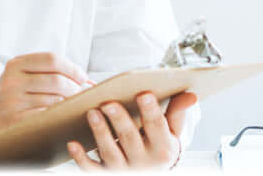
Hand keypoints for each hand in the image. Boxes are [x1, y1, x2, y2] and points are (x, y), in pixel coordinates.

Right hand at [0, 52, 94, 141]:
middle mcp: (11, 80)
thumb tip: (89, 82)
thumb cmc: (14, 99)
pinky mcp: (15, 120)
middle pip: (56, 80)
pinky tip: (62, 118)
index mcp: (15, 64)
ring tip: (74, 107)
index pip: (51, 59)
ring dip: (70, 105)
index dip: (72, 68)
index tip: (83, 78)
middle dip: (76, 89)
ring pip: (55, 100)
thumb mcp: (23, 78)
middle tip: (83, 97)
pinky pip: (48, 115)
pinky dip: (60, 116)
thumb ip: (50, 73)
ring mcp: (12, 101)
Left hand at [67, 91, 197, 170]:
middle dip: (120, 121)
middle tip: (108, 103)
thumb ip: (176, 113)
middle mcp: (144, 162)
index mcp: (162, 148)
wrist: (150, 175)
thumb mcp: (171, 134)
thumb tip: (190, 94)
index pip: (157, 128)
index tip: (144, 94)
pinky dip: (81, 158)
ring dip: (100, 134)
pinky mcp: (106, 175)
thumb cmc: (158, 147)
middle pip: (130, 139)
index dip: (151, 111)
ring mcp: (124, 170)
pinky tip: (72, 143)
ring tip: (91, 113)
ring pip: (110, 152)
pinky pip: (92, 169)